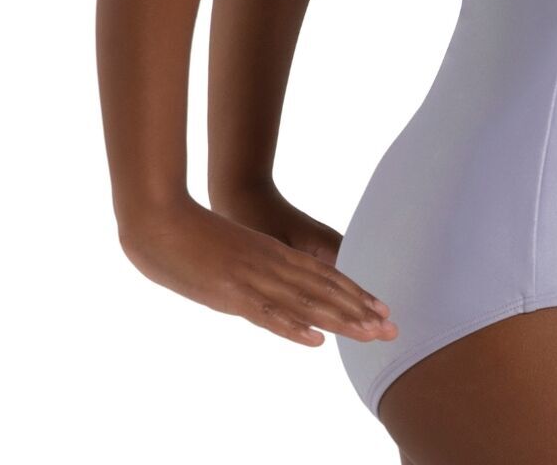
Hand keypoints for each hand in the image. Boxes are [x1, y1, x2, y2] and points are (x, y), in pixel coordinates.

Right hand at [119, 195, 396, 347]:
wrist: (163, 216)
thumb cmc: (197, 236)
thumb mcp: (237, 255)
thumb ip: (259, 274)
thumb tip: (279, 293)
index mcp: (275, 255)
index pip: (326, 278)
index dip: (356, 295)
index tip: (383, 312)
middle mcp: (272, 265)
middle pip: (325, 291)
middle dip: (360, 312)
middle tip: (393, 329)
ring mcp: (254, 279)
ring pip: (306, 302)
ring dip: (340, 320)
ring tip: (370, 333)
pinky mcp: (232, 291)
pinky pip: (268, 313)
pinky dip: (292, 327)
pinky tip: (315, 340)